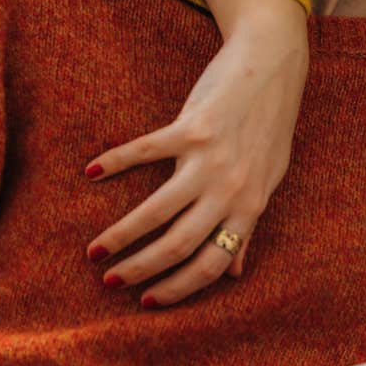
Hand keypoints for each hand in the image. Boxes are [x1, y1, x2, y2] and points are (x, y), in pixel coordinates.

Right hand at [85, 0, 309, 305]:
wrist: (274, 64)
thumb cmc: (271, 124)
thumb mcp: (270, 178)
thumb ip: (249, 224)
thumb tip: (236, 272)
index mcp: (249, 205)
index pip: (212, 264)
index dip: (179, 289)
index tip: (149, 301)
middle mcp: (230, 188)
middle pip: (179, 245)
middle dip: (141, 270)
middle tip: (110, 282)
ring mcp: (209, 158)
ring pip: (157, 211)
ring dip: (122, 236)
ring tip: (95, 251)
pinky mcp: (190, 126)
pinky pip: (145, 152)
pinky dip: (115, 163)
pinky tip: (91, 172)